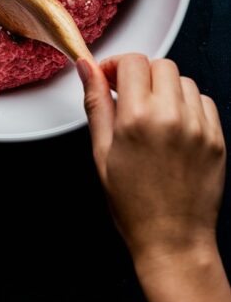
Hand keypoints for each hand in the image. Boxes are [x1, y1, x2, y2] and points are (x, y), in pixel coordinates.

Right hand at [78, 54, 225, 272]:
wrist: (172, 240)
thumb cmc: (133, 203)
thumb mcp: (102, 152)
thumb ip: (95, 103)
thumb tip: (86, 68)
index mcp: (137, 118)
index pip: (132, 61)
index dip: (117, 66)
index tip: (110, 79)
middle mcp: (171, 116)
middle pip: (159, 64)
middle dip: (142, 75)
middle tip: (130, 98)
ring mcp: (198, 126)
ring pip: (183, 80)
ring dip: (166, 89)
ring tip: (154, 116)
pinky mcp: (216, 137)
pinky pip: (204, 101)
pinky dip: (188, 105)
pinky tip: (175, 127)